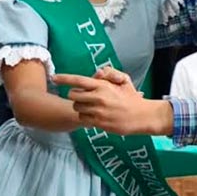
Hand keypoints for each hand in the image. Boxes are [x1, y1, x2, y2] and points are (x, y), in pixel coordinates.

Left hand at [52, 69, 172, 135]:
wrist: (142, 116)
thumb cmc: (133, 98)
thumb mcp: (124, 80)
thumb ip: (110, 73)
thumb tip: (98, 72)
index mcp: (103, 86)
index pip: (78, 80)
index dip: (64, 79)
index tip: (54, 78)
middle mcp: (98, 98)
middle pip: (73, 95)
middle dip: (75, 96)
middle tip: (83, 97)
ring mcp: (97, 111)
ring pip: (77, 108)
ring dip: (81, 107)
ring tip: (92, 107)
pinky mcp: (98, 123)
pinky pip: (83, 119)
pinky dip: (86, 117)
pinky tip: (96, 116)